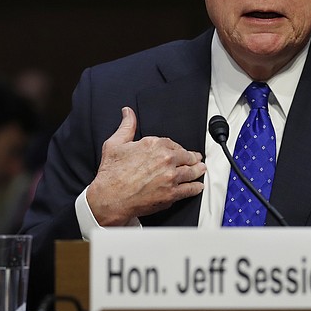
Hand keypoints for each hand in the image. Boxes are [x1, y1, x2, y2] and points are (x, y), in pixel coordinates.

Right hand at [87, 107, 205, 225]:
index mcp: (154, 144)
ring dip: (198, 170)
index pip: (173, 143)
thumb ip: (126, 126)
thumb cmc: (111, 173)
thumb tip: (128, 113)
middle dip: (192, 158)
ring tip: (201, 169)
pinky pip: (189, 189)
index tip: (179, 151)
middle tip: (196, 159)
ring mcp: (170, 177)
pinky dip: (196, 188)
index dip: (177, 148)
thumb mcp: (116, 144)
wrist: (110, 197)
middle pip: (186, 156)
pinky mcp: (172, 193)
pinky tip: (198, 186)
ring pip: (191, 172)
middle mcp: (165, 159)